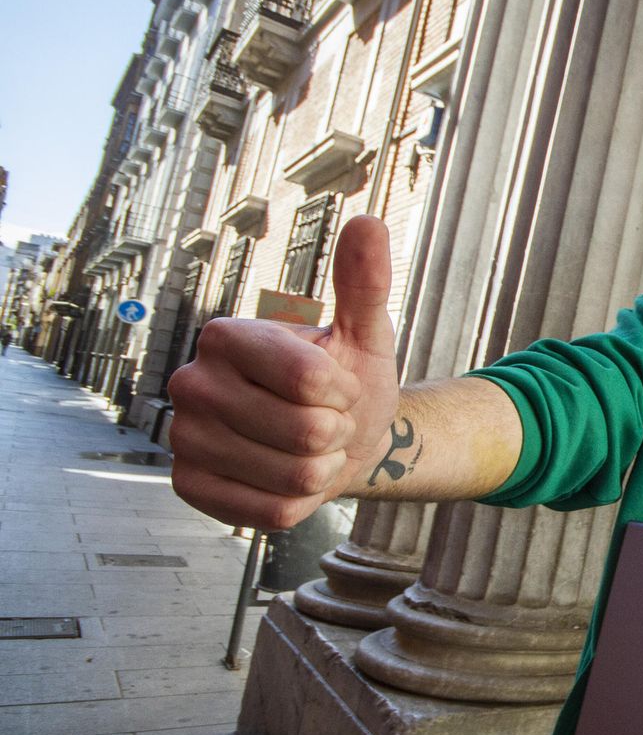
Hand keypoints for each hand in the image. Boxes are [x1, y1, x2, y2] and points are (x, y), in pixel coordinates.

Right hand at [169, 216, 400, 529]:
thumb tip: (367, 222)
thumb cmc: (345, 381)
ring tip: (310, 450)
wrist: (333, 442)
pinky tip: (286, 478)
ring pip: (294, 477)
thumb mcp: (365, 333)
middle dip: (337, 434)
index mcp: (226, 335)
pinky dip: (298, 502)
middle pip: (307, 432)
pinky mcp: (188, 487)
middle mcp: (190, 382)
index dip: (344, 392)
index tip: (336, 386)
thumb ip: (364, 282)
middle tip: (325, 422)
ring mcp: (183, 437)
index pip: (312, 381)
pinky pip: (272, 512)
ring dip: (322, 469)